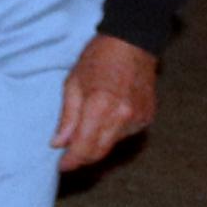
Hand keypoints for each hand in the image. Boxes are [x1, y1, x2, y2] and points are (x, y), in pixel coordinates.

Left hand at [52, 34, 154, 169]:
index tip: (61, 165)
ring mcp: (138, 118)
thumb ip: (67, 117)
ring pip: (112, 144)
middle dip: (83, 158)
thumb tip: (59, 144)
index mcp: (100, 106)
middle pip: (99, 152)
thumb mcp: (74, 82)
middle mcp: (122, 116)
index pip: (84, 147)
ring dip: (98, 143)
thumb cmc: (99, 57)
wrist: (133, 41)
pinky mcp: (147, 117)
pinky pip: (125, 134)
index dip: (71, 160)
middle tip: (69, 155)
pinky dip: (113, 132)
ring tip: (88, 128)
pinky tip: (107, 118)